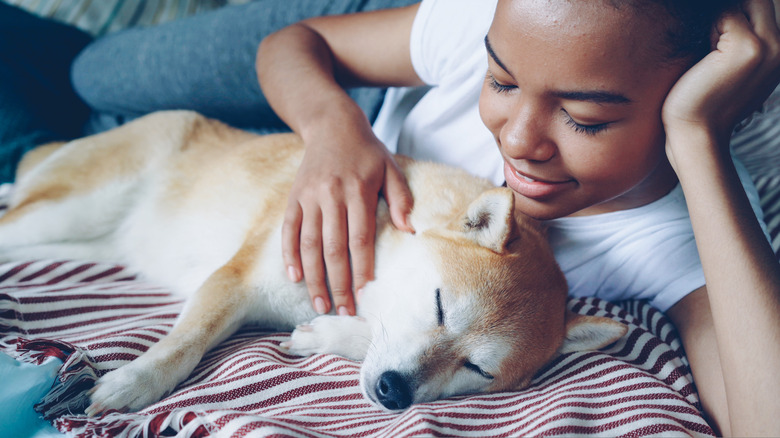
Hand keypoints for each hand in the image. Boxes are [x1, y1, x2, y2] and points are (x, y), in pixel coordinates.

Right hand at [282, 130, 413, 315]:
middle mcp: (331, 195)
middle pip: (333, 248)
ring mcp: (309, 197)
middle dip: (338, 283)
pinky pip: (288, 229)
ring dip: (313, 277)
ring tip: (320, 304)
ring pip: (308, 244)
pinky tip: (294, 277)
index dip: (361, 269)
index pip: (360, 239)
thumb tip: (409, 229)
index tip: (365, 294)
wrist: (331, 123)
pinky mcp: (294, 197)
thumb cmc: (366, 151)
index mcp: (358, 191)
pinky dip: (289, 254)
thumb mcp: (391, 168)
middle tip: (342, 311)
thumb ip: (400, 198)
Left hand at [663, 0, 779, 148]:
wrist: (696, 132)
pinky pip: (725, 13)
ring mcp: (770, 45)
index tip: (714, 37)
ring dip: (718, 20)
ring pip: (742, 2)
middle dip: (729, 11)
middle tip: (711, 43)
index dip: (735, 12)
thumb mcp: (727, 63)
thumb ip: (735, 34)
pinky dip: (708, 29)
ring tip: (709, 54)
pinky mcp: (749, 47)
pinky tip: (705, 59)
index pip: (760, 5)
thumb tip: (726, 7)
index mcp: (779, 51)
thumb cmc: (701, 99)